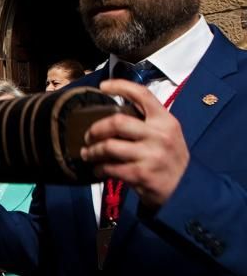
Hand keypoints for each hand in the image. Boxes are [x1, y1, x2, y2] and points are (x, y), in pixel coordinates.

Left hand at [81, 79, 189, 209]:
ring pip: (109, 146)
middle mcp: (159, 135)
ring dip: (93, 151)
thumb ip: (148, 123)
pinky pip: (110, 167)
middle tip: (88, 136)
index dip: (121, 86)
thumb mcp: (168, 135)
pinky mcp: (141, 174)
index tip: (103, 86)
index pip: (143, 95)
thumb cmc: (171, 159)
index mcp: (166, 121)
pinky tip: (99, 170)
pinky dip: (100, 168)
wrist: (187, 189)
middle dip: (96, 129)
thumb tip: (113, 116)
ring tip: (88, 154)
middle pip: (116, 122)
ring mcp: (151, 155)